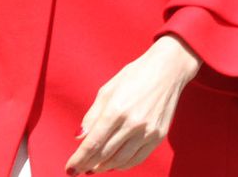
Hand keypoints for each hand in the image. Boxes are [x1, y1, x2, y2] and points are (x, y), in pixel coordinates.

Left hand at [67, 34, 200, 173]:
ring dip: (104, 167)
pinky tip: (113, 165)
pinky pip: (137, 159)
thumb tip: (80, 138)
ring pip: (120, 160)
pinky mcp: (158, 136)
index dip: (79, 159)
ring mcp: (147, 132)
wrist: (167, 70)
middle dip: (88, 164)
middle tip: (79, 169)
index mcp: (116, 109)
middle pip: (104, 154)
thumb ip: (92, 116)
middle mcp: (132, 123)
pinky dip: (123, 166)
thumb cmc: (134, 76)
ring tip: (93, 168)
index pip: (93, 143)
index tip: (70, 169)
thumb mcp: (107, 90)